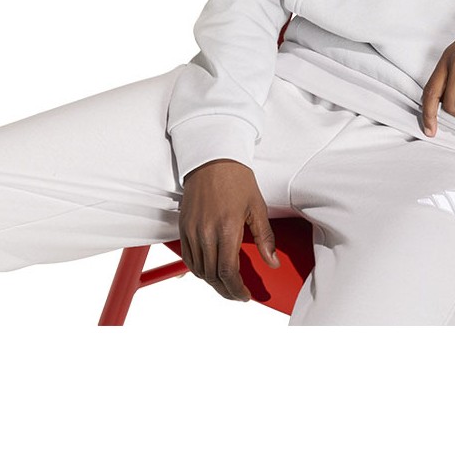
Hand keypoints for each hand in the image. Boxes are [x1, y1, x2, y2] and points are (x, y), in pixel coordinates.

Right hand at [178, 159, 279, 300]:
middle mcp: (206, 232)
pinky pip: (188, 257)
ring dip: (212, 282)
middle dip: (226, 290)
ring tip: (226, 284)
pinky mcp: (183, 226)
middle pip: (212, 275)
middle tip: (238, 294)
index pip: (228, 272)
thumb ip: (264, 238)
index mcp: (227, 228)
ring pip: (199, 270)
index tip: (245, 295)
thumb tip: (271, 262)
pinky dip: (198, 269)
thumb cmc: (237, 179)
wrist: (212, 159)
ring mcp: (192, 230)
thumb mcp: (257, 207)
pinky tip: (209, 271)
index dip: (236, 289)